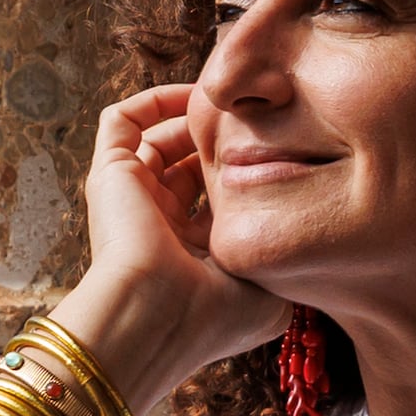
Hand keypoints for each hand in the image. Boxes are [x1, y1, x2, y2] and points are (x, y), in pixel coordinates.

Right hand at [56, 82, 284, 411]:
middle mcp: (158, 222)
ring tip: (233, 102)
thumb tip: (304, 244)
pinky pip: (121, 121)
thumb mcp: (268, 295)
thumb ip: (283, 263)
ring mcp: (131, 198)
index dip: (246, 170)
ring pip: (158, 137)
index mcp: (191, 252)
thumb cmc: (212, 317)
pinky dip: (154, 101)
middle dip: (223, 137)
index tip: (284, 148)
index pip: (215, 197)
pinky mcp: (111, 175)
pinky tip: (197, 96)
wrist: (157, 319)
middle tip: (260, 115)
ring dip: (194, 115)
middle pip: (188, 162)